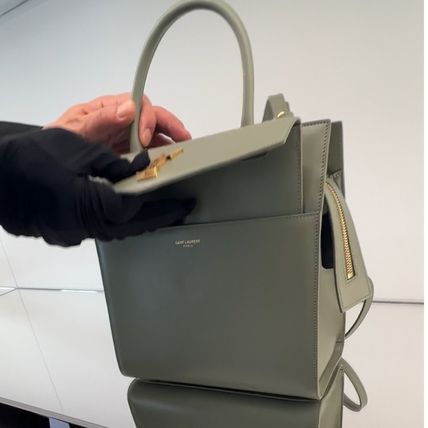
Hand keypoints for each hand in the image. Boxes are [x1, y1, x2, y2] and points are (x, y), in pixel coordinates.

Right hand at [0, 128, 194, 245]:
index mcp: (88, 203)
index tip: (176, 192)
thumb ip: (114, 162)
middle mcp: (83, 226)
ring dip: (142, 222)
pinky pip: (102, 230)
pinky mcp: (66, 233)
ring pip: (118, 231)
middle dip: (161, 217)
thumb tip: (138, 166)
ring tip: (163, 211)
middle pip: (132, 226)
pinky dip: (121, 222)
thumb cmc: (30, 157)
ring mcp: (72, 233)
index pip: (135, 206)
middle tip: (181, 210)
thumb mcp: (77, 148)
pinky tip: (130, 214)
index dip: (157, 197)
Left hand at [45, 93, 190, 152]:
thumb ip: (100, 119)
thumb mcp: (75, 129)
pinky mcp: (127, 154)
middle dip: (170, 126)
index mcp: (110, 109)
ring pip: (155, 134)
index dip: (148, 118)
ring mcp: (126, 138)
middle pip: (153, 118)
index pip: (138, 105)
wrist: (49, 165)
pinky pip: (149, 151)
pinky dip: (161, 156)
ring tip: (183, 152)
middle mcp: (121, 121)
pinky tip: (168, 162)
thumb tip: (128, 109)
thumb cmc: (58, 142)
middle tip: (184, 139)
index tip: (146, 137)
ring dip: (170, 141)